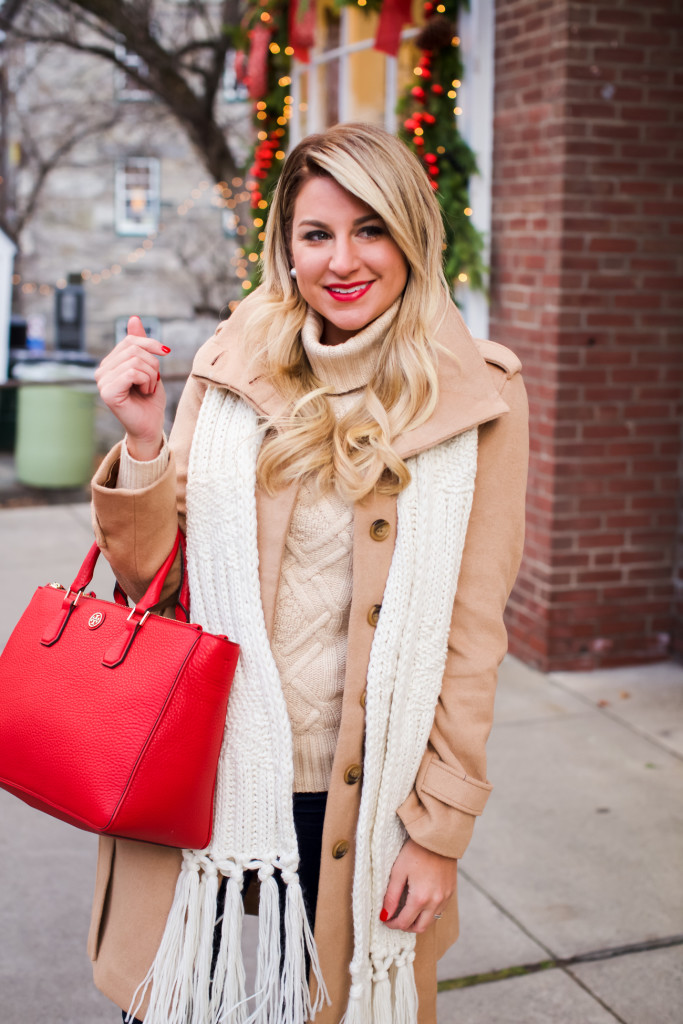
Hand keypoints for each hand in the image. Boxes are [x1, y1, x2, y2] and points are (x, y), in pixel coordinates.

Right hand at [95, 316, 168, 460]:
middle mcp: (102, 371)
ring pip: (136, 361)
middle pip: (134, 349)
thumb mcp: (149, 367)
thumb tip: (133, 318)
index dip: (151, 343)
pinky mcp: (107, 392)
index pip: (130, 340)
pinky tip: (144, 393)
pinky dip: (147, 382)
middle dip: (153, 364)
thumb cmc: (150, 400)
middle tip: (153, 382)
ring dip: (151, 376)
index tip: (165, 352)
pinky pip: (133, 373)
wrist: (150, 426)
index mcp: (110, 363)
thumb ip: (140, 344)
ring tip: (148, 389)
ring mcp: (102, 381)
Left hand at [380, 838, 456, 933]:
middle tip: (396, 918)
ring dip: (418, 920)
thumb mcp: (398, 872)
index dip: (392, 924)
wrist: (438, 837)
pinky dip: (429, 912)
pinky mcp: (451, 891)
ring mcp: (445, 898)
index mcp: (420, 898)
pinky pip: (440, 910)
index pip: (404, 922)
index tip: (385, 919)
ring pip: (432, 920)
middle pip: (420, 927)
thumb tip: (384, 915)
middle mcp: (435, 902)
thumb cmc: (416, 851)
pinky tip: (421, 901)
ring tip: (407, 910)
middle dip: (406, 926)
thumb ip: (391, 896)